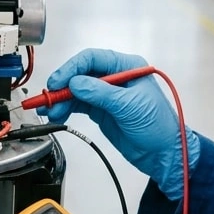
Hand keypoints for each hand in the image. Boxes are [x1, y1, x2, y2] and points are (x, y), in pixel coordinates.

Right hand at [40, 48, 198, 199]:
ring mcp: (106, 94)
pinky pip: (78, 104)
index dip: (72, 68)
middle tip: (49, 97)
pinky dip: (65, 108)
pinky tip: (57, 115)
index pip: (92, 59)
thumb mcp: (129, 106)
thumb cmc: (157, 126)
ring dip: (61, 99)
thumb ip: (100, 93)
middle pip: (81, 73)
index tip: (58, 81)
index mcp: (127, 67)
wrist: (164, 154)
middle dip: (63, 85)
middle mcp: (115, 77)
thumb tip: (74, 83)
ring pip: (76, 90)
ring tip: (50, 111)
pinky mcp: (101, 110)